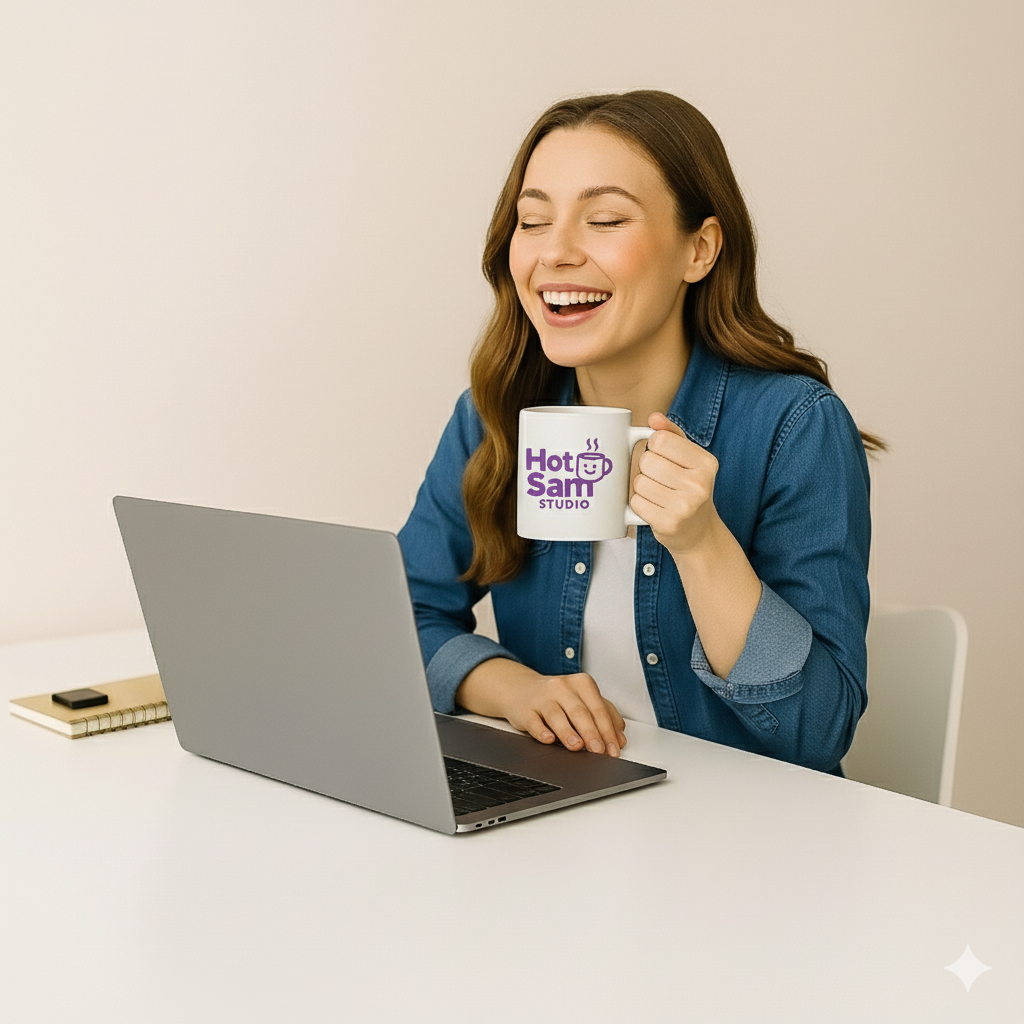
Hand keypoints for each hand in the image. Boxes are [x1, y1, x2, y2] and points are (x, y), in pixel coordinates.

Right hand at [505, 671, 626, 756]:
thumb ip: (605, 716)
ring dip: (568, 732)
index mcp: (582, 684)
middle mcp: (562, 688)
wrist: (522, 689)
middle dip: (591, 733)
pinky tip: (548, 738)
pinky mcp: (525, 710)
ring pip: (557, 715)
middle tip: (599, 751)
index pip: (599, 709)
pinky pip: (533, 721)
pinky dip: (541, 731)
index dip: (608, 731)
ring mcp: (542, 698)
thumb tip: (620, 739)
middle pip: (580, 712)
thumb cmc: (558, 698)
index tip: (613, 749)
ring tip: (577, 746)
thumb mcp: (584, 700)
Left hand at [630, 412, 720, 557]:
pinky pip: (636, 502)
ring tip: (658, 494)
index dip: (654, 446)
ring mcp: (685, 506)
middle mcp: (700, 484)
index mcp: (706, 462)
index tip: (663, 456)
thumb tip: (654, 417)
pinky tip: (654, 507)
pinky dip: (639, 504)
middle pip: (647, 460)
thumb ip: (672, 434)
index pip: (661, 439)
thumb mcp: (689, 458)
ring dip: (642, 487)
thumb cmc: (689, 488)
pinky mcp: (669, 524)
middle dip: (647, 467)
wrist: (699, 532)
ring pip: (639, 481)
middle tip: (661, 479)